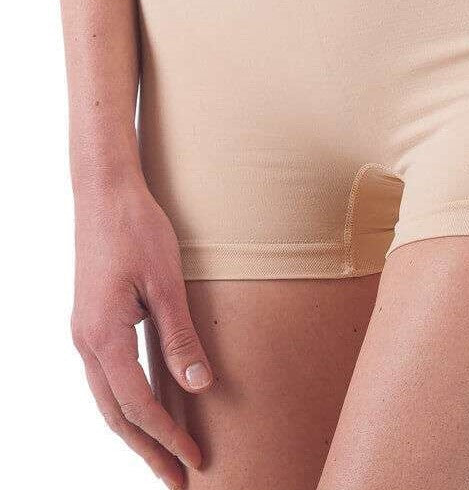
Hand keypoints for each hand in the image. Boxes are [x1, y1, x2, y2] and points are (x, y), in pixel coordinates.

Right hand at [71, 175, 212, 489]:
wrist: (105, 192)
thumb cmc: (137, 231)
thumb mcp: (166, 284)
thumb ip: (180, 337)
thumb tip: (199, 385)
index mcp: (103, 337)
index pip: (138, 406)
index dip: (167, 437)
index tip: (195, 461)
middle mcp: (86, 341)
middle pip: (116, 414)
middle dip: (147, 449)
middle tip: (176, 478)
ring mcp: (85, 331)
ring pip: (108, 398)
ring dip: (135, 428)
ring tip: (163, 452)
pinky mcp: (93, 319)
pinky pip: (108, 374)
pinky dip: (127, 400)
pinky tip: (146, 405)